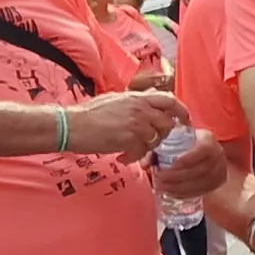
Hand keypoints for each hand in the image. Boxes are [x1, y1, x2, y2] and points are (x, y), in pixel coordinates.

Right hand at [61, 91, 185, 161]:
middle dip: (164, 136)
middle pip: (168, 123)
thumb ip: (134, 102)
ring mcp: (136, 123)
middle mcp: (140, 108)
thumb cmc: (88, 114)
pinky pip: (141, 152)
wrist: (71, 125)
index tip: (184, 121)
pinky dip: (133, 158)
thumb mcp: (115, 100)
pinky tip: (121, 157)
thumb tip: (149, 101)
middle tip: (152, 143)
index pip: (170, 100)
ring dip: (146, 148)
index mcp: (137, 97)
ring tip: (131, 150)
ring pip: (155, 140)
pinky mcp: (129, 138)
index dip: (181, 111)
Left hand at [153, 126, 237, 201]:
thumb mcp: (170, 143)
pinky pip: (204, 190)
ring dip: (181, 187)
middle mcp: (218, 153)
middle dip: (178, 177)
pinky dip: (187, 193)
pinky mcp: (218, 181)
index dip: (188, 159)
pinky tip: (172, 192)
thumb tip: (145, 164)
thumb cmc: (181, 145)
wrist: (196, 150)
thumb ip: (156, 151)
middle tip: (159, 179)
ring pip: (203, 182)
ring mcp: (220, 169)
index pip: (204, 149)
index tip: (170, 166)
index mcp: (207, 139)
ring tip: (162, 187)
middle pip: (202, 169)